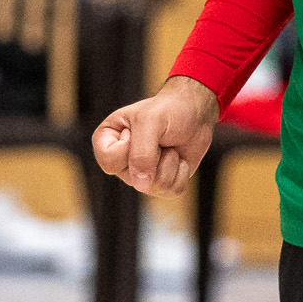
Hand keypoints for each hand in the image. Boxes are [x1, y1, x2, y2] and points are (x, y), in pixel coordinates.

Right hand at [92, 75, 220, 196]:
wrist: (195, 113)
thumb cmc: (167, 110)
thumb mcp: (150, 121)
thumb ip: (141, 153)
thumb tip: (141, 185)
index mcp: (107, 141)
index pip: (109, 161)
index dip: (127, 148)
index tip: (137, 129)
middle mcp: (121, 162)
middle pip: (134, 179)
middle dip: (154, 155)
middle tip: (157, 137)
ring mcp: (140, 175)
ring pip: (154, 186)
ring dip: (170, 163)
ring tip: (169, 146)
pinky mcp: (161, 183)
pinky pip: (171, 190)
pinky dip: (181, 172)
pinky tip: (179, 157)